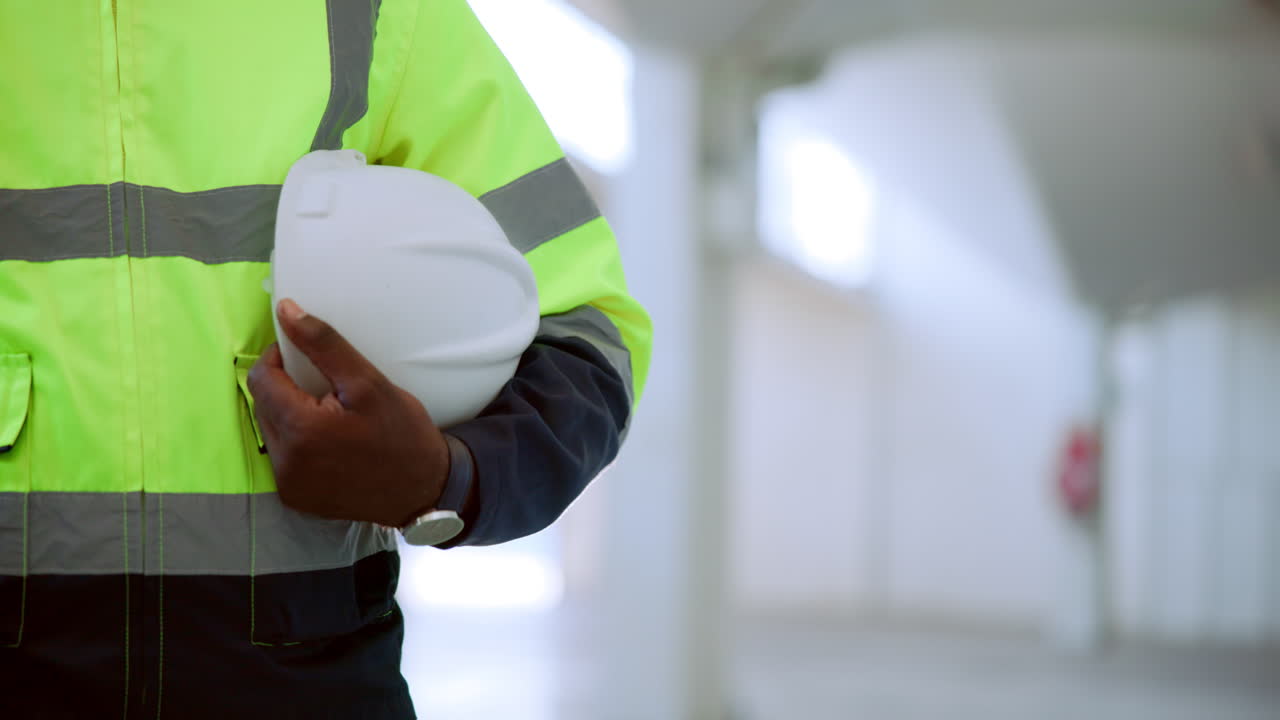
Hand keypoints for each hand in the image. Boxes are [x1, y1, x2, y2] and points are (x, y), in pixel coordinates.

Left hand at [246, 299, 448, 527]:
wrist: (424, 489)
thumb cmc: (402, 434)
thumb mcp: (368, 382)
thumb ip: (323, 345)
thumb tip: (286, 311)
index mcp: (301, 430)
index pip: (261, 379)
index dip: (279, 360)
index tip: (305, 359)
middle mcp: (286, 463)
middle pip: (263, 405)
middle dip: (286, 390)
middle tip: (325, 390)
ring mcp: (289, 485)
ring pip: (271, 431)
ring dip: (290, 416)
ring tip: (329, 417)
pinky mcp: (295, 498)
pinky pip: (282, 458)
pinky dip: (298, 444)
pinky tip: (328, 444)